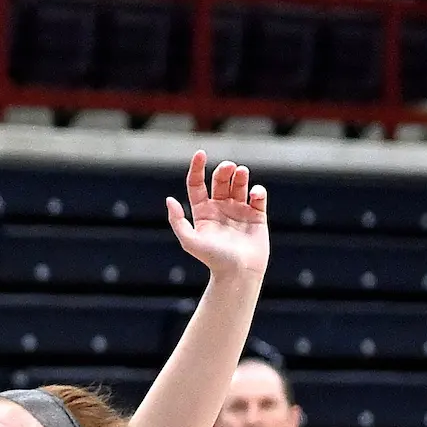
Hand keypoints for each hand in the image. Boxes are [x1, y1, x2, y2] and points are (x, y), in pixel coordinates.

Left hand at [164, 150, 269, 283]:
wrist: (238, 273)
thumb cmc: (212, 259)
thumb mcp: (189, 241)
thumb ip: (178, 221)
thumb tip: (169, 199)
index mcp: (202, 212)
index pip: (197, 184)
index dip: (197, 168)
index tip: (200, 154)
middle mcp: (220, 208)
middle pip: (220, 180)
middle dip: (224, 170)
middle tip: (228, 167)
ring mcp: (239, 210)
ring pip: (239, 184)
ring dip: (240, 175)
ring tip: (241, 173)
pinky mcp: (257, 215)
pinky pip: (258, 196)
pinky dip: (257, 190)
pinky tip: (255, 194)